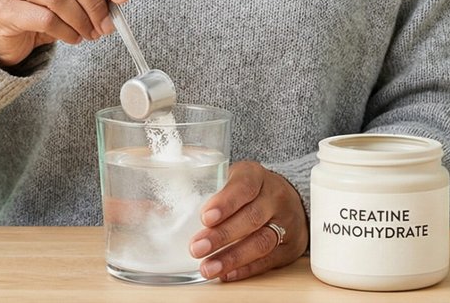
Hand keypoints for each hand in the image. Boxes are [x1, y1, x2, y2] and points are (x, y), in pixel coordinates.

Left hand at [188, 161, 307, 281]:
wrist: (287, 200)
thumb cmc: (247, 189)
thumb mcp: (230, 177)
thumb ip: (204, 186)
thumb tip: (160, 206)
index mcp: (256, 175)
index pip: (244, 186)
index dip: (225, 202)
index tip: (205, 217)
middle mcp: (275, 197)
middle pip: (251, 217)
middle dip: (222, 235)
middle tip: (196, 248)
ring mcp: (286, 223)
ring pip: (261, 242)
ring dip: (232, 257)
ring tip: (208, 267)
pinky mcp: (289, 247)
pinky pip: (268, 261)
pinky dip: (245, 269)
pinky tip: (226, 274)